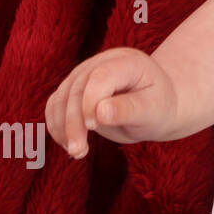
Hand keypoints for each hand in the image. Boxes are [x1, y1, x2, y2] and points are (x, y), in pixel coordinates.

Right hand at [45, 47, 178, 158]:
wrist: (155, 106)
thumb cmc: (158, 108)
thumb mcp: (153, 110)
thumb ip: (129, 109)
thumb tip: (100, 112)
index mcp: (128, 62)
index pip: (101, 77)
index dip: (91, 101)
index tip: (94, 127)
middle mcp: (103, 62)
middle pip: (77, 89)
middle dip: (74, 122)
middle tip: (79, 151)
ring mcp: (85, 73)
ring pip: (61, 97)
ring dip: (62, 127)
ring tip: (76, 152)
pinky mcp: (74, 88)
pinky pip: (56, 104)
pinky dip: (56, 125)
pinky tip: (67, 144)